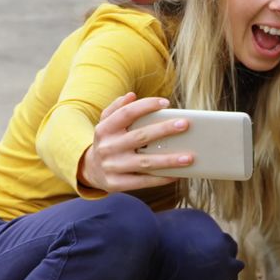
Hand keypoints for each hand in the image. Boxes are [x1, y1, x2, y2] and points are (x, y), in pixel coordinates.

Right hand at [78, 92, 193, 191]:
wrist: (90, 170)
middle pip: (140, 136)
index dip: (146, 106)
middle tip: (185, 125)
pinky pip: (143, 181)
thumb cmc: (107, 141)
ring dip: (169, 160)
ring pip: (145, 162)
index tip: (166, 103)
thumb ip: (117, 108)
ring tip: (189, 157)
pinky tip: (177, 174)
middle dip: (164, 130)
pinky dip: (161, 178)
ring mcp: (112, 167)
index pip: (127, 113)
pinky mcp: (116, 184)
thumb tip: (131, 96)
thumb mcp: (106, 123)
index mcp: (105, 128)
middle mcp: (108, 147)